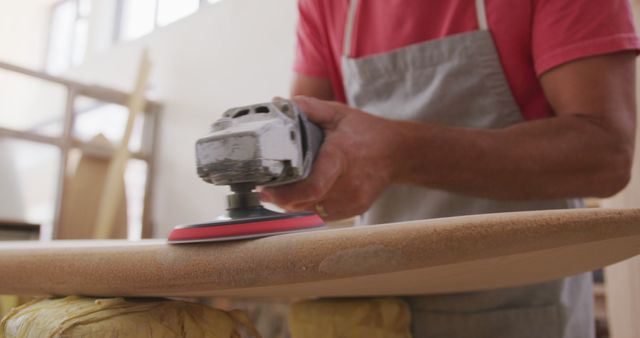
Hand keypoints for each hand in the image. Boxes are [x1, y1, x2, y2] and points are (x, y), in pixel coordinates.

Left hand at [260, 96, 400, 220]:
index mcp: (340, 158)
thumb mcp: (338, 114)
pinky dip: (310, 207)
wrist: (398, 153)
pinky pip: (323, 215)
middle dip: (281, 199)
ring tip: (280, 193)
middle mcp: (347, 184)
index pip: (311, 187)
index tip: (266, 189)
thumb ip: (308, 108)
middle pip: (305, 202)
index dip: (284, 193)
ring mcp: (352, 200)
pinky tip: (302, 196)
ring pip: (312, 211)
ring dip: (293, 204)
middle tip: (264, 190)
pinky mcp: (355, 209)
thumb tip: (278, 101)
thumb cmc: (367, 132)